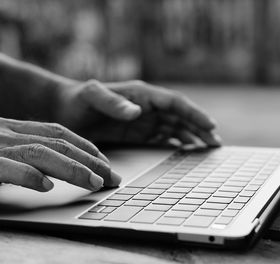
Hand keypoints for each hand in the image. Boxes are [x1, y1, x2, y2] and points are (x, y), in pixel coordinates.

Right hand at [0, 117, 119, 212]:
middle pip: (57, 142)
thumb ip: (25, 152)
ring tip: (93, 183)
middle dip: (89, 159)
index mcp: (13, 126)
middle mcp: (5, 132)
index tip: (105, 162)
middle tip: (110, 176)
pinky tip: (46, 187)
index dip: (86, 146)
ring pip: (40, 153)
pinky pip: (7, 168)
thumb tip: (56, 168)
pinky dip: (29, 177)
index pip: (59, 132)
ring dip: (71, 169)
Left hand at [54, 80, 220, 145]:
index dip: (194, 114)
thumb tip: (137, 111)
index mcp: (141, 94)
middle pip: (180, 117)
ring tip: (207, 149)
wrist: (64, 110)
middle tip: (215, 143)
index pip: (174, 102)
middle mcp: (146, 106)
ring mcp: (143, 121)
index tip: (210, 125)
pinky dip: (176, 145)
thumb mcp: (91, 96)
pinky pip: (162, 139)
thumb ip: (112, 101)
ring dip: (191, 137)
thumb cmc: (77, 100)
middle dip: (199, 128)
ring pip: (175, 129)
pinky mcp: (137, 133)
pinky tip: (186, 153)